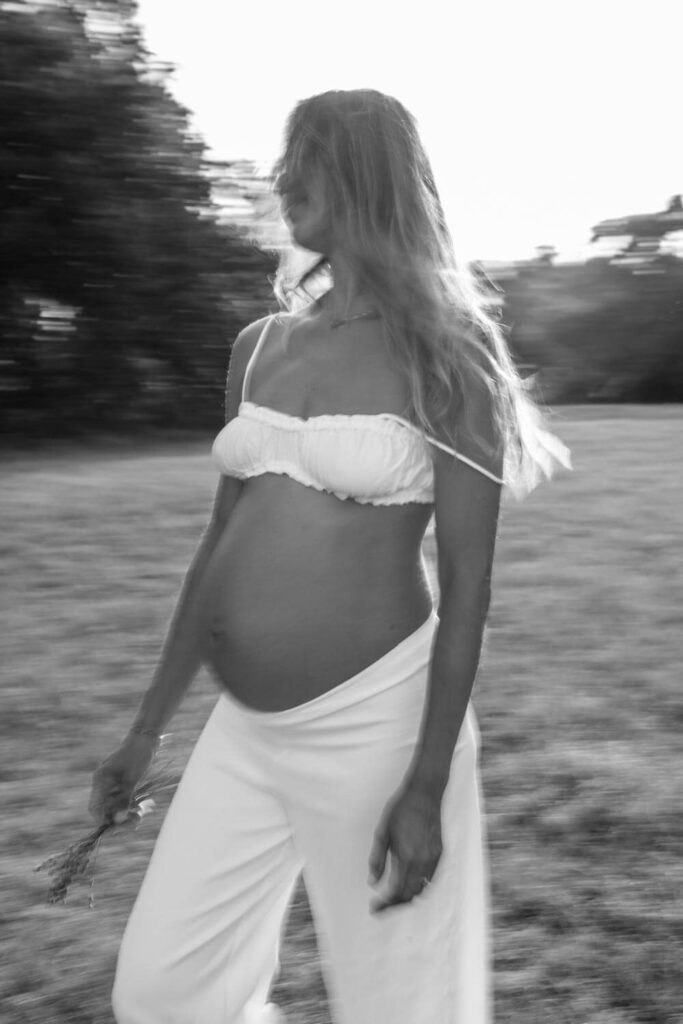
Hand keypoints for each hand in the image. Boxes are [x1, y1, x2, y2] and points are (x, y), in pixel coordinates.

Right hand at [89, 732, 156, 825]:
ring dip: (129, 813)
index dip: (104, 822)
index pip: (95, 808)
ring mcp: (113, 785)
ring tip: (144, 811)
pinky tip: (146, 805)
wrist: (146, 737)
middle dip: (121, 818)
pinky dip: (133, 805)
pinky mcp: (122, 784)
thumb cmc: (138, 754)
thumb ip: (124, 799)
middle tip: (138, 819)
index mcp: (101, 781)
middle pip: (106, 811)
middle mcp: (104, 784)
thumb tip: (117, 820)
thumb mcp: (133, 778)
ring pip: (117, 808)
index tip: (118, 828)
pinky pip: (124, 801)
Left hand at [368, 781, 442, 913]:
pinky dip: (419, 887)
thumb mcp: (382, 832)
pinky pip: (430, 879)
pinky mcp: (440, 853)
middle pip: (410, 895)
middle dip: (395, 905)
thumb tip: (373, 883)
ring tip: (393, 899)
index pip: (396, 892)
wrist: (425, 792)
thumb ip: (377, 860)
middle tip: (381, 907)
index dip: (384, 905)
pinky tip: (409, 884)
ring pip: (422, 890)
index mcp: (407, 857)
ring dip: (408, 898)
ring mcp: (434, 858)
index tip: (374, 909)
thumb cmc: (401, 809)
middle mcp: (423, 861)